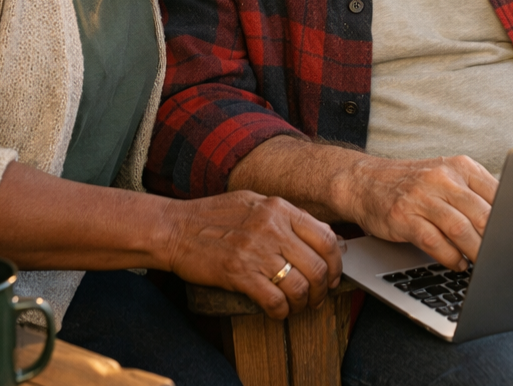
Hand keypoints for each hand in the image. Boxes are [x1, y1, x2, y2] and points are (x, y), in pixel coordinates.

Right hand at [164, 191, 342, 319]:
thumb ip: (284, 215)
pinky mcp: (239, 274)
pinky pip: (274, 300)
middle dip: (324, 288)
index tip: (333, 273)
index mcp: (279, 207)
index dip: (336, 261)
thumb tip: (316, 232)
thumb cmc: (214, 215)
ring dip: (304, 303)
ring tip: (298, 306)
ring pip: (300, 286)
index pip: (326, 236)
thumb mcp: (255, 202)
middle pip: (318, 265)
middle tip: (319, 297)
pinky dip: (281, 312)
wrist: (176, 228)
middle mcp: (272, 227)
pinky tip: (278, 311)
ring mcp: (256, 250)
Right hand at [341, 154, 497, 270]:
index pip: (497, 193)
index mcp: (459, 166)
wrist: (366, 181)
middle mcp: (441, 177)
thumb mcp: (447, 176)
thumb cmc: (414, 183)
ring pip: (461, 229)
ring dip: (476, 252)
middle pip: (481, 213)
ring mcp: (421, 196)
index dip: (511, 219)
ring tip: (484, 265)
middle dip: (496, 241)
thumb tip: (511, 219)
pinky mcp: (404, 217)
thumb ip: (475, 193)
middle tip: (505, 258)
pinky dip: (451, 257)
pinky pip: (434, 242)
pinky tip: (458, 264)